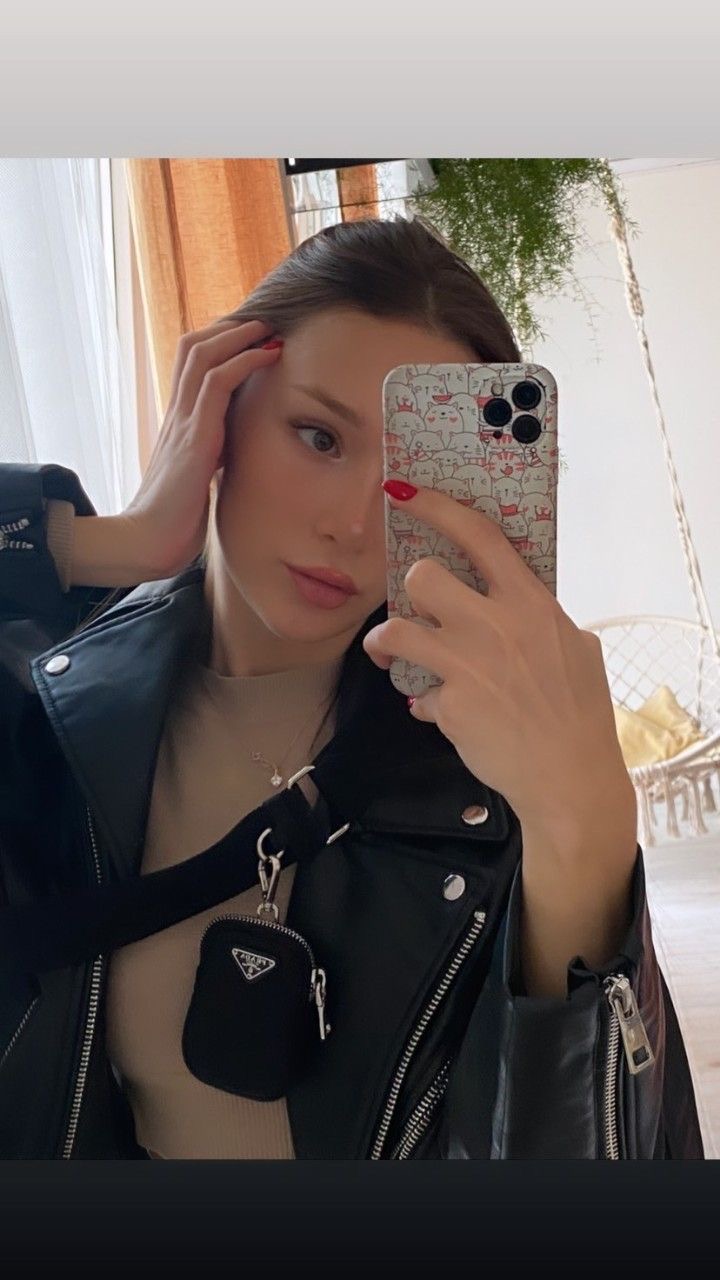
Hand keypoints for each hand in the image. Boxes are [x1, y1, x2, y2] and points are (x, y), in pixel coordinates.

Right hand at [121, 318, 281, 578]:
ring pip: (202, 353)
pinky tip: (268, 354)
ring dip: (239, 334)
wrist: (148, 542)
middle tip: (263, 320)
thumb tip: (235, 456)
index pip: (191, 364)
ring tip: (268, 327)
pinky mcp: (194, 437)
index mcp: (179, 422)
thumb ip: (213, 459)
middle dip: (229, 327)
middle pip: (193, 346)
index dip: (219, 342)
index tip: (250, 335)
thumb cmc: (174, 520)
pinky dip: (245, 360)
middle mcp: (178, 414)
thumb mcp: (200, 480)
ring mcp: (183, 422)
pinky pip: (217, 382)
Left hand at [362, 480, 634, 838]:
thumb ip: (537, 619)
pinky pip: (417, 692)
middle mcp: (495, 625)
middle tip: (423, 612)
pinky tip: (447, 714)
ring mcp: (467, 665)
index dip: (436, 507)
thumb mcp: (576, 649)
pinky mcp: (448, 705)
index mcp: (531, 603)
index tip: (402, 491)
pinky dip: (426, 703)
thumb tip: (510, 607)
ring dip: (388, 643)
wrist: (569, 780)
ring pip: (396, 629)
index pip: (479, 536)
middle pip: (423, 576)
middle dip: (415, 590)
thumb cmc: (579, 714)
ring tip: (393, 655)